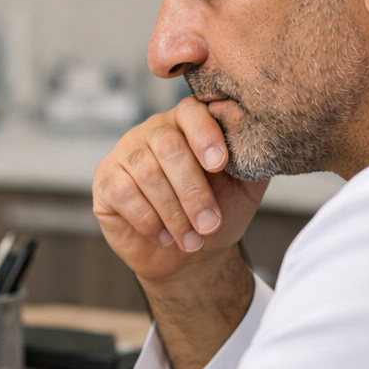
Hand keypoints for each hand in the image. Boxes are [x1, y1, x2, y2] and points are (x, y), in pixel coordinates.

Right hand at [92, 96, 267, 285]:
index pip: (191, 112)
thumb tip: (262, 138)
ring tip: (191, 239)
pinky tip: (163, 236)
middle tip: (210, 224)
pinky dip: (148, 219)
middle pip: (170, 147)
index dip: (205, 136)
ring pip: (147, 173)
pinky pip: (123, 193)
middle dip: (193, 191)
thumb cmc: (218, 213)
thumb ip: (252, 157)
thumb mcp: (245, 186)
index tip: (219, 165)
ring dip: (174, 213)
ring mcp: (126, 153)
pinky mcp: (105, 180)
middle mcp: (154, 131)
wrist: (190, 256)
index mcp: (188, 124)